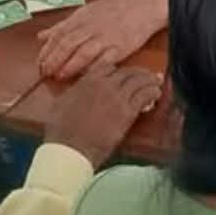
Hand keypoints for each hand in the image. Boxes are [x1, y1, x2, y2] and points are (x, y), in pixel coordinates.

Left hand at [36, 0, 162, 79]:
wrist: (144, 5)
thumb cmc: (115, 9)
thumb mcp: (86, 12)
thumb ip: (63, 26)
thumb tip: (41, 37)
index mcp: (81, 17)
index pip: (59, 34)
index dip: (47, 50)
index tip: (39, 63)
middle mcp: (91, 26)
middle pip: (67, 44)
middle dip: (54, 59)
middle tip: (45, 72)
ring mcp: (106, 37)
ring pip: (83, 52)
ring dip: (70, 65)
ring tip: (60, 76)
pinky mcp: (121, 47)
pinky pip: (104, 61)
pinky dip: (93, 69)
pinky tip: (85, 77)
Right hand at [43, 63, 162, 166]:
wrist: (70, 148)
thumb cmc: (60, 130)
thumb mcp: (59, 103)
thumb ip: (70, 92)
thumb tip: (71, 89)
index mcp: (87, 80)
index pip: (108, 66)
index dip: (118, 69)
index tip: (123, 71)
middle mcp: (104, 84)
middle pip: (127, 72)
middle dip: (138, 72)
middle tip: (146, 75)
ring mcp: (117, 97)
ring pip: (139, 81)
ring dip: (149, 80)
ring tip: (155, 81)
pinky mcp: (127, 112)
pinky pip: (145, 96)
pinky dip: (152, 92)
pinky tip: (156, 93)